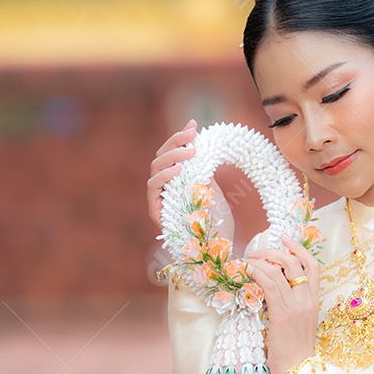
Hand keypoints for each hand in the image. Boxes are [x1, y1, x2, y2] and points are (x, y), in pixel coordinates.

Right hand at [146, 120, 234, 239]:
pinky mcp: (156, 212)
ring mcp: (159, 200)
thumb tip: (200, 141)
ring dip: (171, 157)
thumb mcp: (212, 187)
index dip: (179, 138)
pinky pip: (153, 188)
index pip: (171, 154)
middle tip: (192, 134)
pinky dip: (164, 176)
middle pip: (160, 158)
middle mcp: (165, 189)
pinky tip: (178, 169)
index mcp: (177, 181)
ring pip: (154, 170)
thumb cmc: (217, 221)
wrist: (219, 248)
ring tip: (189, 152)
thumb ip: (202, 168)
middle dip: (175, 143)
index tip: (193, 125)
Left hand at [244, 235, 319, 373]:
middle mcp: (307, 300)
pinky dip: (257, 274)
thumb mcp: (300, 323)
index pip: (313, 266)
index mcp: (314, 301)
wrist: (300, 372)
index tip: (285, 239)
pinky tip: (248, 273)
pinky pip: (269, 285)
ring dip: (260, 261)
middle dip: (274, 251)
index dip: (300, 248)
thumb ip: (293, 305)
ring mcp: (295, 306)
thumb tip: (274, 290)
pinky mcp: (281, 314)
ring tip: (248, 261)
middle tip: (257, 251)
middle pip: (294, 262)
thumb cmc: (297, 351)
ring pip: (279, 271)